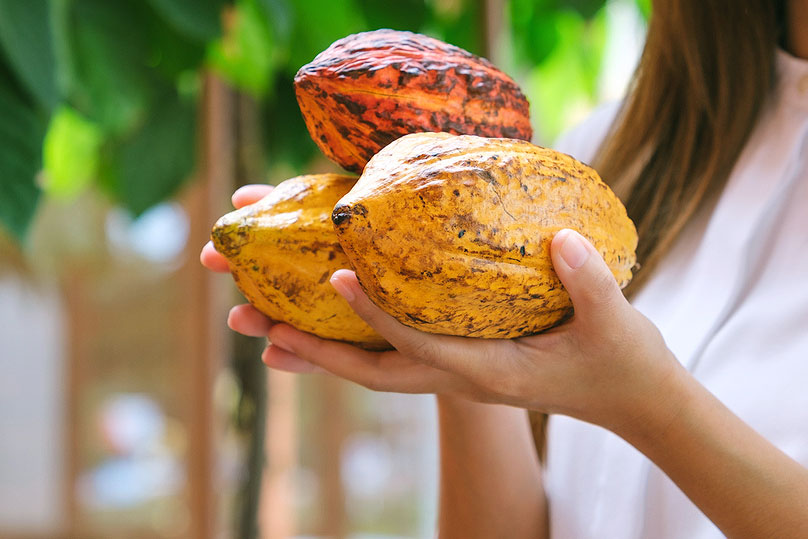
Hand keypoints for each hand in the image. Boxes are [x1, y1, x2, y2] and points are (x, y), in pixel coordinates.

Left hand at [207, 199, 681, 430]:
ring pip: (376, 370)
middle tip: (260, 328)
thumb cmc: (624, 363)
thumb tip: (563, 238)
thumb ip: (591, 283)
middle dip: (317, 354)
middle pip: (375, 374)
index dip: (376, 315)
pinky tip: (330, 325)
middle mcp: (463, 380)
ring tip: (266, 334)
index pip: (420, 345)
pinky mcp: (460, 361)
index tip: (336, 279)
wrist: (632, 399)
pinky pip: (394, 356)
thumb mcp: (616, 324)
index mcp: (491, 374)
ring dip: (322, 354)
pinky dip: (355, 344)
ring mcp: (458, 375)